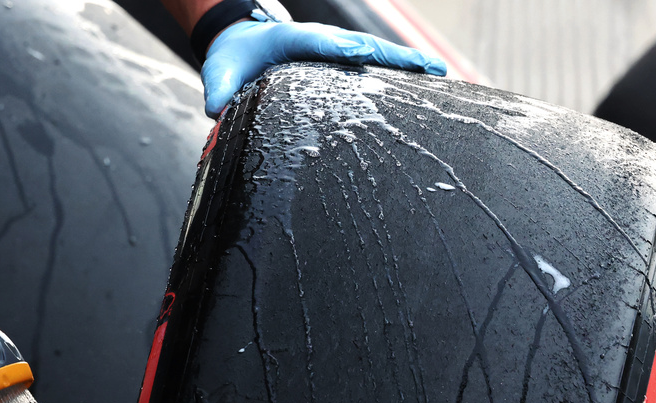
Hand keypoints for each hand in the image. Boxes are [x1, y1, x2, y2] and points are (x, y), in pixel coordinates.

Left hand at [201, 20, 446, 117]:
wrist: (239, 41)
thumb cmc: (232, 59)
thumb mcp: (219, 73)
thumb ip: (217, 91)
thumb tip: (216, 110)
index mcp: (291, 39)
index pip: (318, 41)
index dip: (338, 47)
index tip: (361, 52)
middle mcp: (320, 41)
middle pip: (361, 46)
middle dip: (392, 57)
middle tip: (426, 68)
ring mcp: (333, 49)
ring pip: (374, 54)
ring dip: (406, 63)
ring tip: (439, 74)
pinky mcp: (340, 59)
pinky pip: (372, 64)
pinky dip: (398, 69)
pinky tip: (426, 79)